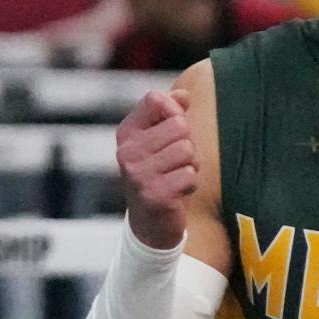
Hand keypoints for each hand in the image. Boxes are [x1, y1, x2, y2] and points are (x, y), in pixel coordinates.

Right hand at [116, 89, 196, 249]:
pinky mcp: (154, 194)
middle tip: (175, 163)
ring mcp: (138, 174)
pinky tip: (177, 192)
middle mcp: (127, 151)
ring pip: (187, 150)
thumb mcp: (162, 141)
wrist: (150, 224)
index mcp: (127, 133)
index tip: (172, 133)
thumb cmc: (161, 175)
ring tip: (176, 177)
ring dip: (191, 165)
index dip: (175, 112)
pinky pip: (190, 174)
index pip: (156, 99)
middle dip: (188, 144)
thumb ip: (172, 114)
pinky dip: (191, 184)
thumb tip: (183, 94)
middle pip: (180, 126)